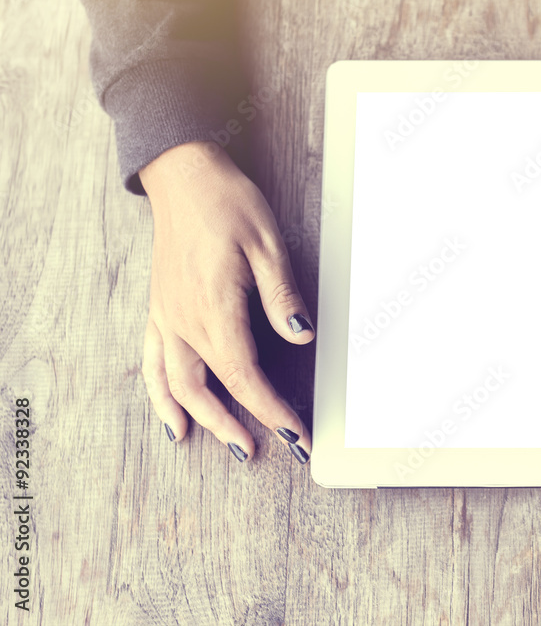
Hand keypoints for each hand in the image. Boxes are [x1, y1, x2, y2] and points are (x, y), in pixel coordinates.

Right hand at [140, 141, 313, 462]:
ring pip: (176, 385)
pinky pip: (153, 363)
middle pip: (208, 390)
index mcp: (214, 309)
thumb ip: (281, 298)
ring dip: (200, 419)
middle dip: (236, 425)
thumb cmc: (228, 204)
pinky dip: (160, 396)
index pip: (245, 376)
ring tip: (225, 444)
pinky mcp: (160, 310)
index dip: (271, 410)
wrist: (184, 176)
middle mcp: (184, 321)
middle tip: (262, 450)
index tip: (294, 432)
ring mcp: (167, 317)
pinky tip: (171, 419)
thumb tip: (301, 338)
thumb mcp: (268, 245)